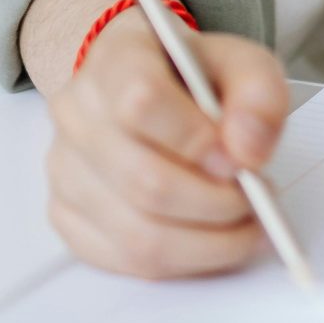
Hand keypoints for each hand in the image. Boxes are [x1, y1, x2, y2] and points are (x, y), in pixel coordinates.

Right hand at [44, 11, 290, 277]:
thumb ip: (258, 95)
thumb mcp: (241, 62)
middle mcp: (77, 114)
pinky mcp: (67, 215)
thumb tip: (247, 152)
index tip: (239, 160)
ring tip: (243, 225)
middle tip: (256, 202)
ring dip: (206, 244)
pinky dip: (181, 262)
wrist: (146, 81)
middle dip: (215, 204)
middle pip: (143, 180)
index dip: (196, 141)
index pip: (141, 102)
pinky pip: (125, 261)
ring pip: (136, 234)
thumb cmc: (192, 75)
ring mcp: (65, 169)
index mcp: (116, 60)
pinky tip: (210, 241)